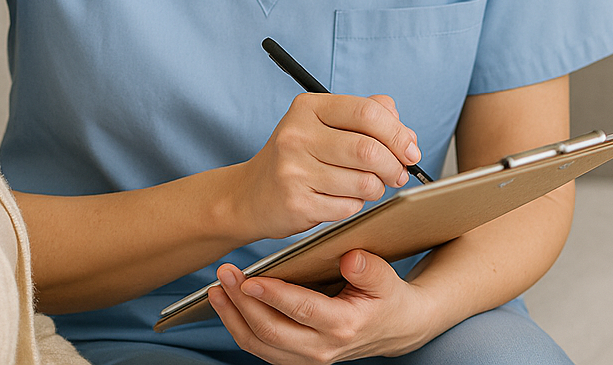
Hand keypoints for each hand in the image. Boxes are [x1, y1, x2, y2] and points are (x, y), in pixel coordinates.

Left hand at [208, 251, 435, 363]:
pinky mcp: (298, 356)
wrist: (396, 328)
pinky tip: (227, 305)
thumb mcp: (387, 279)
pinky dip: (240, 328)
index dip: (273, 295)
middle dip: (242, 303)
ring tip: (215, 290)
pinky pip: (262, 349)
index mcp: (344, 325)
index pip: (302, 311)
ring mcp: (309, 357)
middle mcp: (323, 348)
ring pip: (261, 346)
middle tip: (223, 274)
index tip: (249, 279)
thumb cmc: (387, 296)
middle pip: (272, 332)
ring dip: (234, 318)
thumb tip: (350, 258)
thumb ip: (370, 269)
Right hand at [231, 93, 422, 241]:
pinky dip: (355, 205)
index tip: (410, 149)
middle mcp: (297, 134)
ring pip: (364, 182)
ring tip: (367, 186)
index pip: (367, 112)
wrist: (252, 194)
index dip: (397, 133)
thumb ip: (367, 116)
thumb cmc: (299, 155)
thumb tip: (406, 133)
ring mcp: (294, 169)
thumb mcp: (324, 124)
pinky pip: (349, 207)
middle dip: (394, 165)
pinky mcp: (297, 202)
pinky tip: (341, 198)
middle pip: (369, 149)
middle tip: (398, 173)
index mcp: (308, 107)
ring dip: (376, 188)